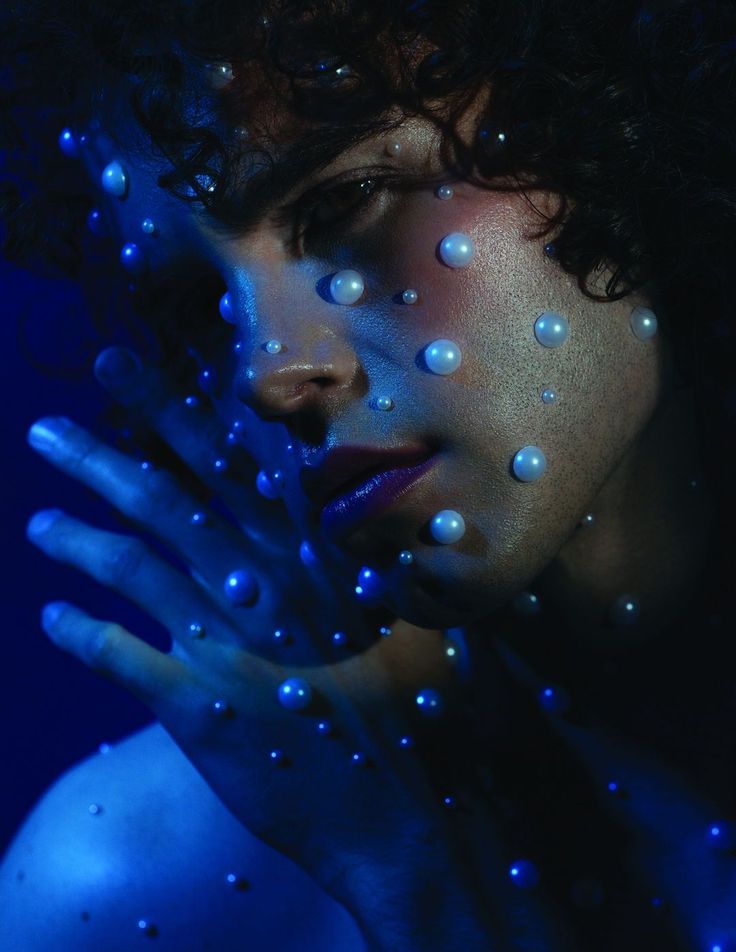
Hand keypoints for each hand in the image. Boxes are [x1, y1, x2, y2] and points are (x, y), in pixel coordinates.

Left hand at [26, 347, 519, 943]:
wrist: (405, 812)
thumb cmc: (422, 708)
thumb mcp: (417, 610)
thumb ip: (382, 553)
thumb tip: (365, 509)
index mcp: (309, 550)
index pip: (229, 459)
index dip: (172, 410)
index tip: (126, 370)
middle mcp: (259, 580)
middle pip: (164, 499)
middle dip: (103, 453)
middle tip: (48, 427)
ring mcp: (225, 642)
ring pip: (131, 568)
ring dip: (78, 539)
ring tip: (40, 520)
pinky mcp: (198, 707)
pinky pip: (121, 658)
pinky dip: (80, 634)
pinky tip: (51, 617)